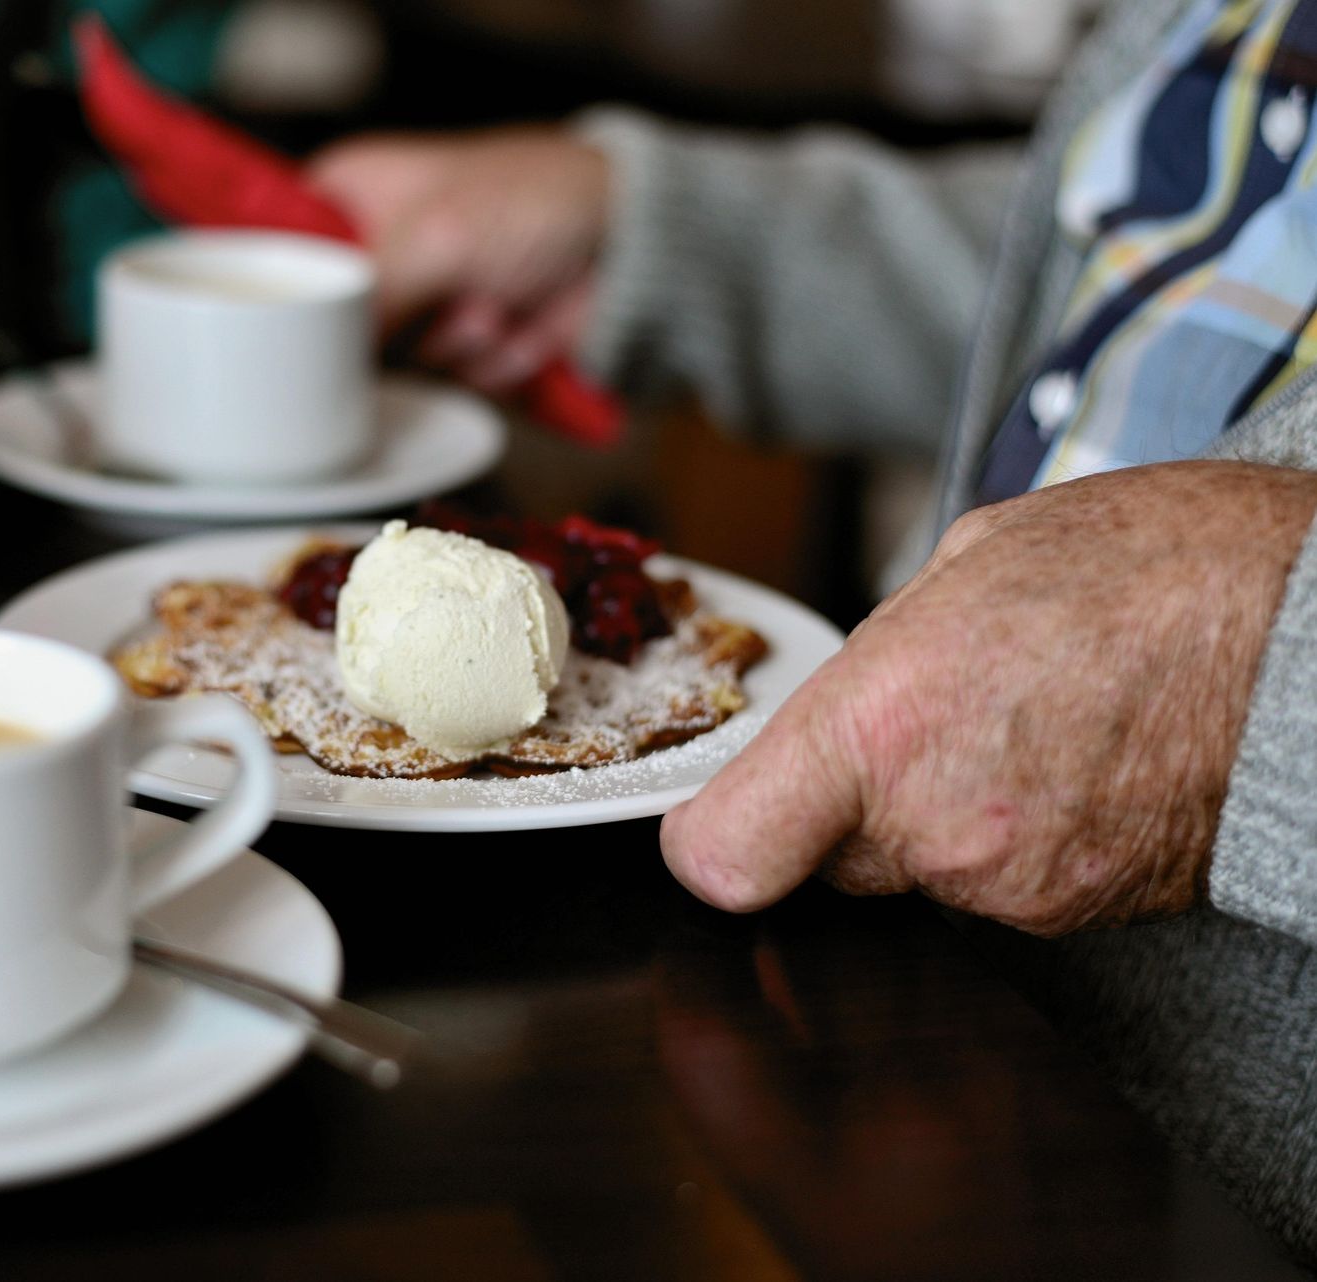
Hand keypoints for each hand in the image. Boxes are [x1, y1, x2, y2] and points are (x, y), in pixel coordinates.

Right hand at [307, 127, 608, 393]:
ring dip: (456, 343)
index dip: (293, 297)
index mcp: (351, 194)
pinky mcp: (462, 345)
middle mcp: (377, 250)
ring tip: (495, 303)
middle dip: (402, 327)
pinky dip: (491, 362)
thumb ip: (364, 300)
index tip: (308, 325)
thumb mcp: (434, 238)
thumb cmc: (533, 202)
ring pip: (397, 364)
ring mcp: (421, 302)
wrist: (629, 243)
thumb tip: (313, 360)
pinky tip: (519, 325)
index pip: (281, 252)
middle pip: (337, 328)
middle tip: (441, 298)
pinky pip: (449, 380)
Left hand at [661, 461, 1316, 934]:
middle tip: (931, 719)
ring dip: (944, 813)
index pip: (724, 858)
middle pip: (825, 857)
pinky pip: (1000, 884)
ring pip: (918, 869)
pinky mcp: (1081, 918)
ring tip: (1028, 721)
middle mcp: (937, 828)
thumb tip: (843, 702)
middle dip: (850, 801)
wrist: (1313, 633)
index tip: (721, 819)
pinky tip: (1073, 758)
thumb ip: (879, 655)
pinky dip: (1017, 836)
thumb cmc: (1156, 566)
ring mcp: (1015, 887)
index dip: (713, 840)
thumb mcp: (971, 562)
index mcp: (882, 725)